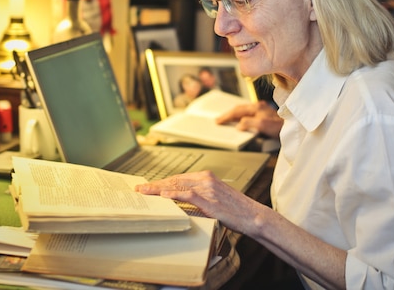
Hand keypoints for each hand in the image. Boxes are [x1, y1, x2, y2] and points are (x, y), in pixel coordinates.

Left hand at [135, 171, 263, 235]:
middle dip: (156, 185)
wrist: (252, 215)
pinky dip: (174, 194)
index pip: (179, 178)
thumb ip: (200, 196)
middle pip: (175, 180)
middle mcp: (206, 179)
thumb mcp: (215, 199)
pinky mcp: (209, 200)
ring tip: (145, 192)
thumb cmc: (235, 210)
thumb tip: (182, 201)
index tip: (149, 186)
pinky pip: (188, 195)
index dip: (162, 182)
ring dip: (159, 189)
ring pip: (178, 185)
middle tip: (140, 189)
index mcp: (207, 177)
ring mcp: (207, 189)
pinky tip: (164, 196)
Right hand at [216, 100, 282, 138]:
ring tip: (228, 119)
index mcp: (256, 107)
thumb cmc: (280, 127)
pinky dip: (243, 115)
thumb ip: (249, 123)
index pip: (237, 111)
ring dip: (235, 114)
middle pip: (239, 109)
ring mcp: (263, 109)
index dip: (226, 116)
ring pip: (245, 110)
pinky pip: (250, 112)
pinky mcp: (267, 113)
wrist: (293, 128)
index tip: (218, 121)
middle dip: (228, 114)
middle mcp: (259, 106)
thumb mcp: (263, 125)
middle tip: (219, 120)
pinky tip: (242, 119)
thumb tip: (238, 125)